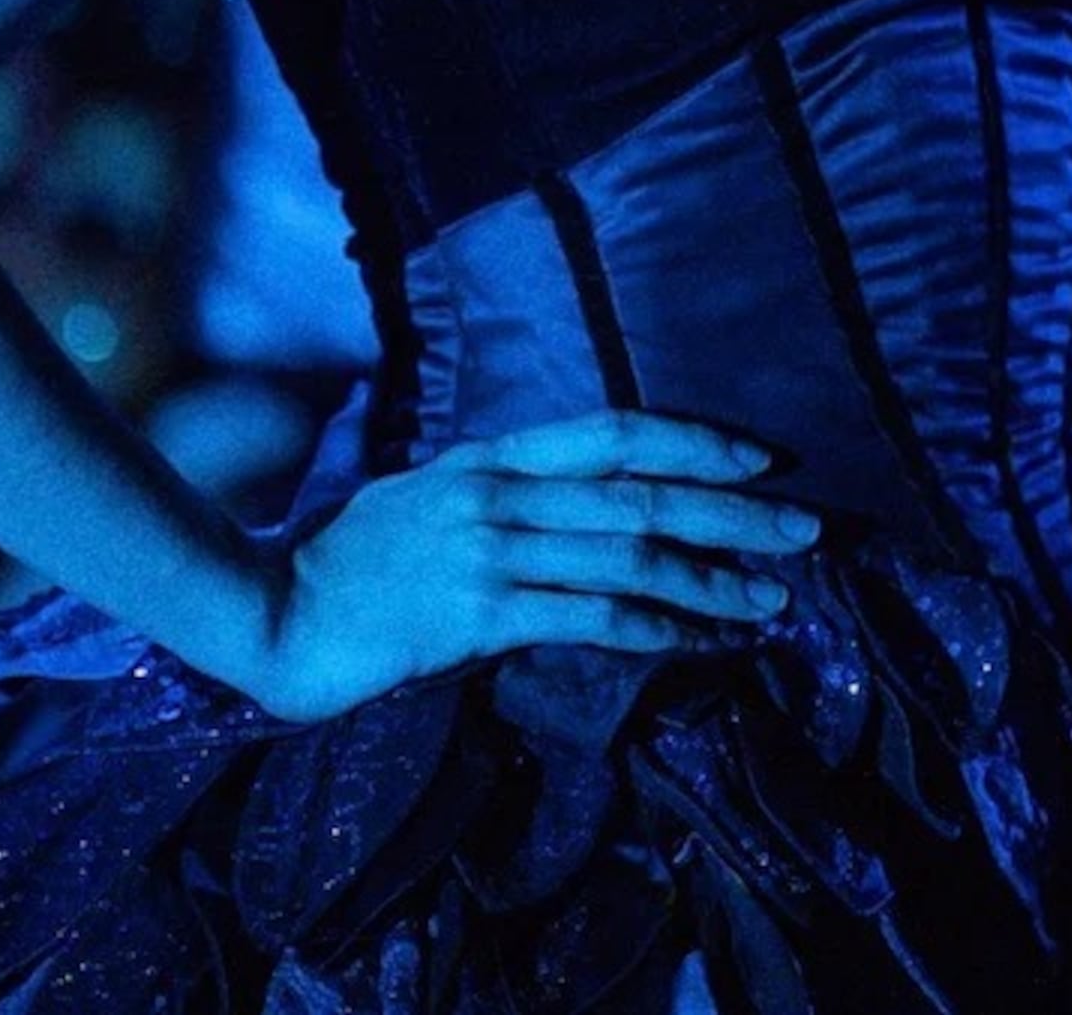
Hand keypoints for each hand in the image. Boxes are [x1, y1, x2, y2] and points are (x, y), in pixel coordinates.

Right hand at [239, 409, 817, 722]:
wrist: (266, 610)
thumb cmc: (341, 562)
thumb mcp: (425, 500)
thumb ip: (498, 497)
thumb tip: (573, 512)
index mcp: (492, 457)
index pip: (616, 433)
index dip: (694, 442)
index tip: (759, 460)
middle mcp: (501, 492)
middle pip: (643, 494)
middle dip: (734, 512)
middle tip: (805, 530)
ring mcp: (490, 550)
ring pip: (630, 556)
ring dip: (712, 580)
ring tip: (772, 599)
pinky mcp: (477, 613)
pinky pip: (590, 616)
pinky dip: (656, 626)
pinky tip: (699, 638)